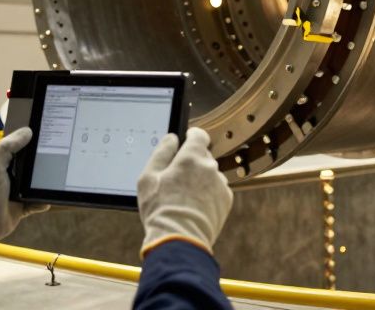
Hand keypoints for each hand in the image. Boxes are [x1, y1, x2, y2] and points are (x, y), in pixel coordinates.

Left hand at [0, 127, 47, 253]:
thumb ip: (7, 146)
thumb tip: (27, 131)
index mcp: (1, 162)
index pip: (18, 146)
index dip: (30, 139)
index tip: (46, 131)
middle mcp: (10, 176)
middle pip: (31, 164)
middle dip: (42, 159)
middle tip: (59, 151)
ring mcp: (17, 191)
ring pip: (36, 183)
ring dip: (44, 181)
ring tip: (57, 173)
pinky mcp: (22, 206)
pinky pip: (37, 202)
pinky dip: (43, 201)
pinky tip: (48, 198)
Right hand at [137, 127, 232, 256]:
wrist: (180, 240)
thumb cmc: (160, 209)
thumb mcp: (148, 177)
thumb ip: (161, 152)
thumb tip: (172, 138)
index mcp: (191, 157)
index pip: (199, 135)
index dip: (191, 136)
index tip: (186, 140)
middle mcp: (210, 167)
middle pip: (203, 156)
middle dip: (192, 162)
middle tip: (177, 178)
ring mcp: (221, 183)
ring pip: (210, 174)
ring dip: (201, 179)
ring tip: (184, 197)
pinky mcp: (226, 200)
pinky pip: (217, 190)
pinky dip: (208, 194)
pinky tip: (194, 206)